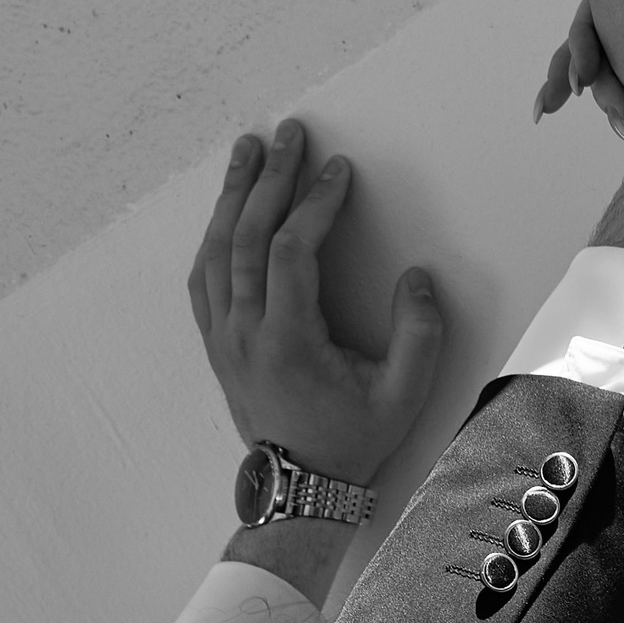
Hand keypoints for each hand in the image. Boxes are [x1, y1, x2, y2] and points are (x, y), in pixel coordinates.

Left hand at [189, 120, 442, 484]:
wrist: (302, 488)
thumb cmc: (353, 441)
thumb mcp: (403, 396)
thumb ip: (419, 335)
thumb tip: (417, 278)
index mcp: (287, 343)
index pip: (291, 252)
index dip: (315, 205)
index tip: (339, 172)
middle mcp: (244, 336)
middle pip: (246, 239)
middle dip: (269, 179)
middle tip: (288, 134)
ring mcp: (223, 340)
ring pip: (216, 253)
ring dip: (233, 197)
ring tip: (248, 150)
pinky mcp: (216, 345)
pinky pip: (204, 278)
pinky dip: (215, 236)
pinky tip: (228, 208)